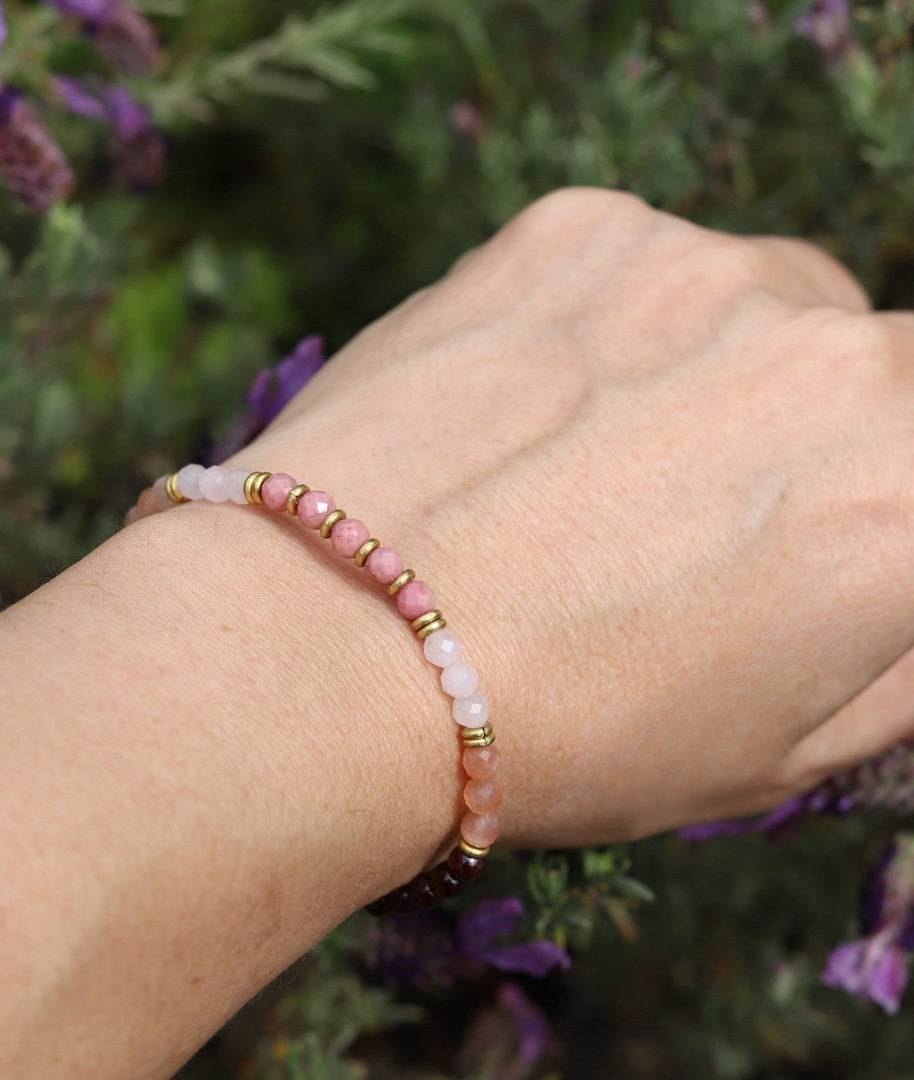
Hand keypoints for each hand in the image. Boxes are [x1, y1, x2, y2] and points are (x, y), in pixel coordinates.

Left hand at [244, 187, 913, 847]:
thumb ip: (902, 650)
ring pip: (753, 302)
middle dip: (796, 434)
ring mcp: (699, 273)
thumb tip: (904, 557)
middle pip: (863, 367)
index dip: (862, 496)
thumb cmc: (557, 735)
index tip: (787, 528)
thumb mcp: (777, 751)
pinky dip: (605, 323)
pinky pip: (637, 264)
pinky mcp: (578, 228)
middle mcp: (832, 363)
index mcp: (907, 503)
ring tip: (582, 463)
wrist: (331, 649)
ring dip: (705, 367)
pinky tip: (520, 409)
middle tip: (676, 510)